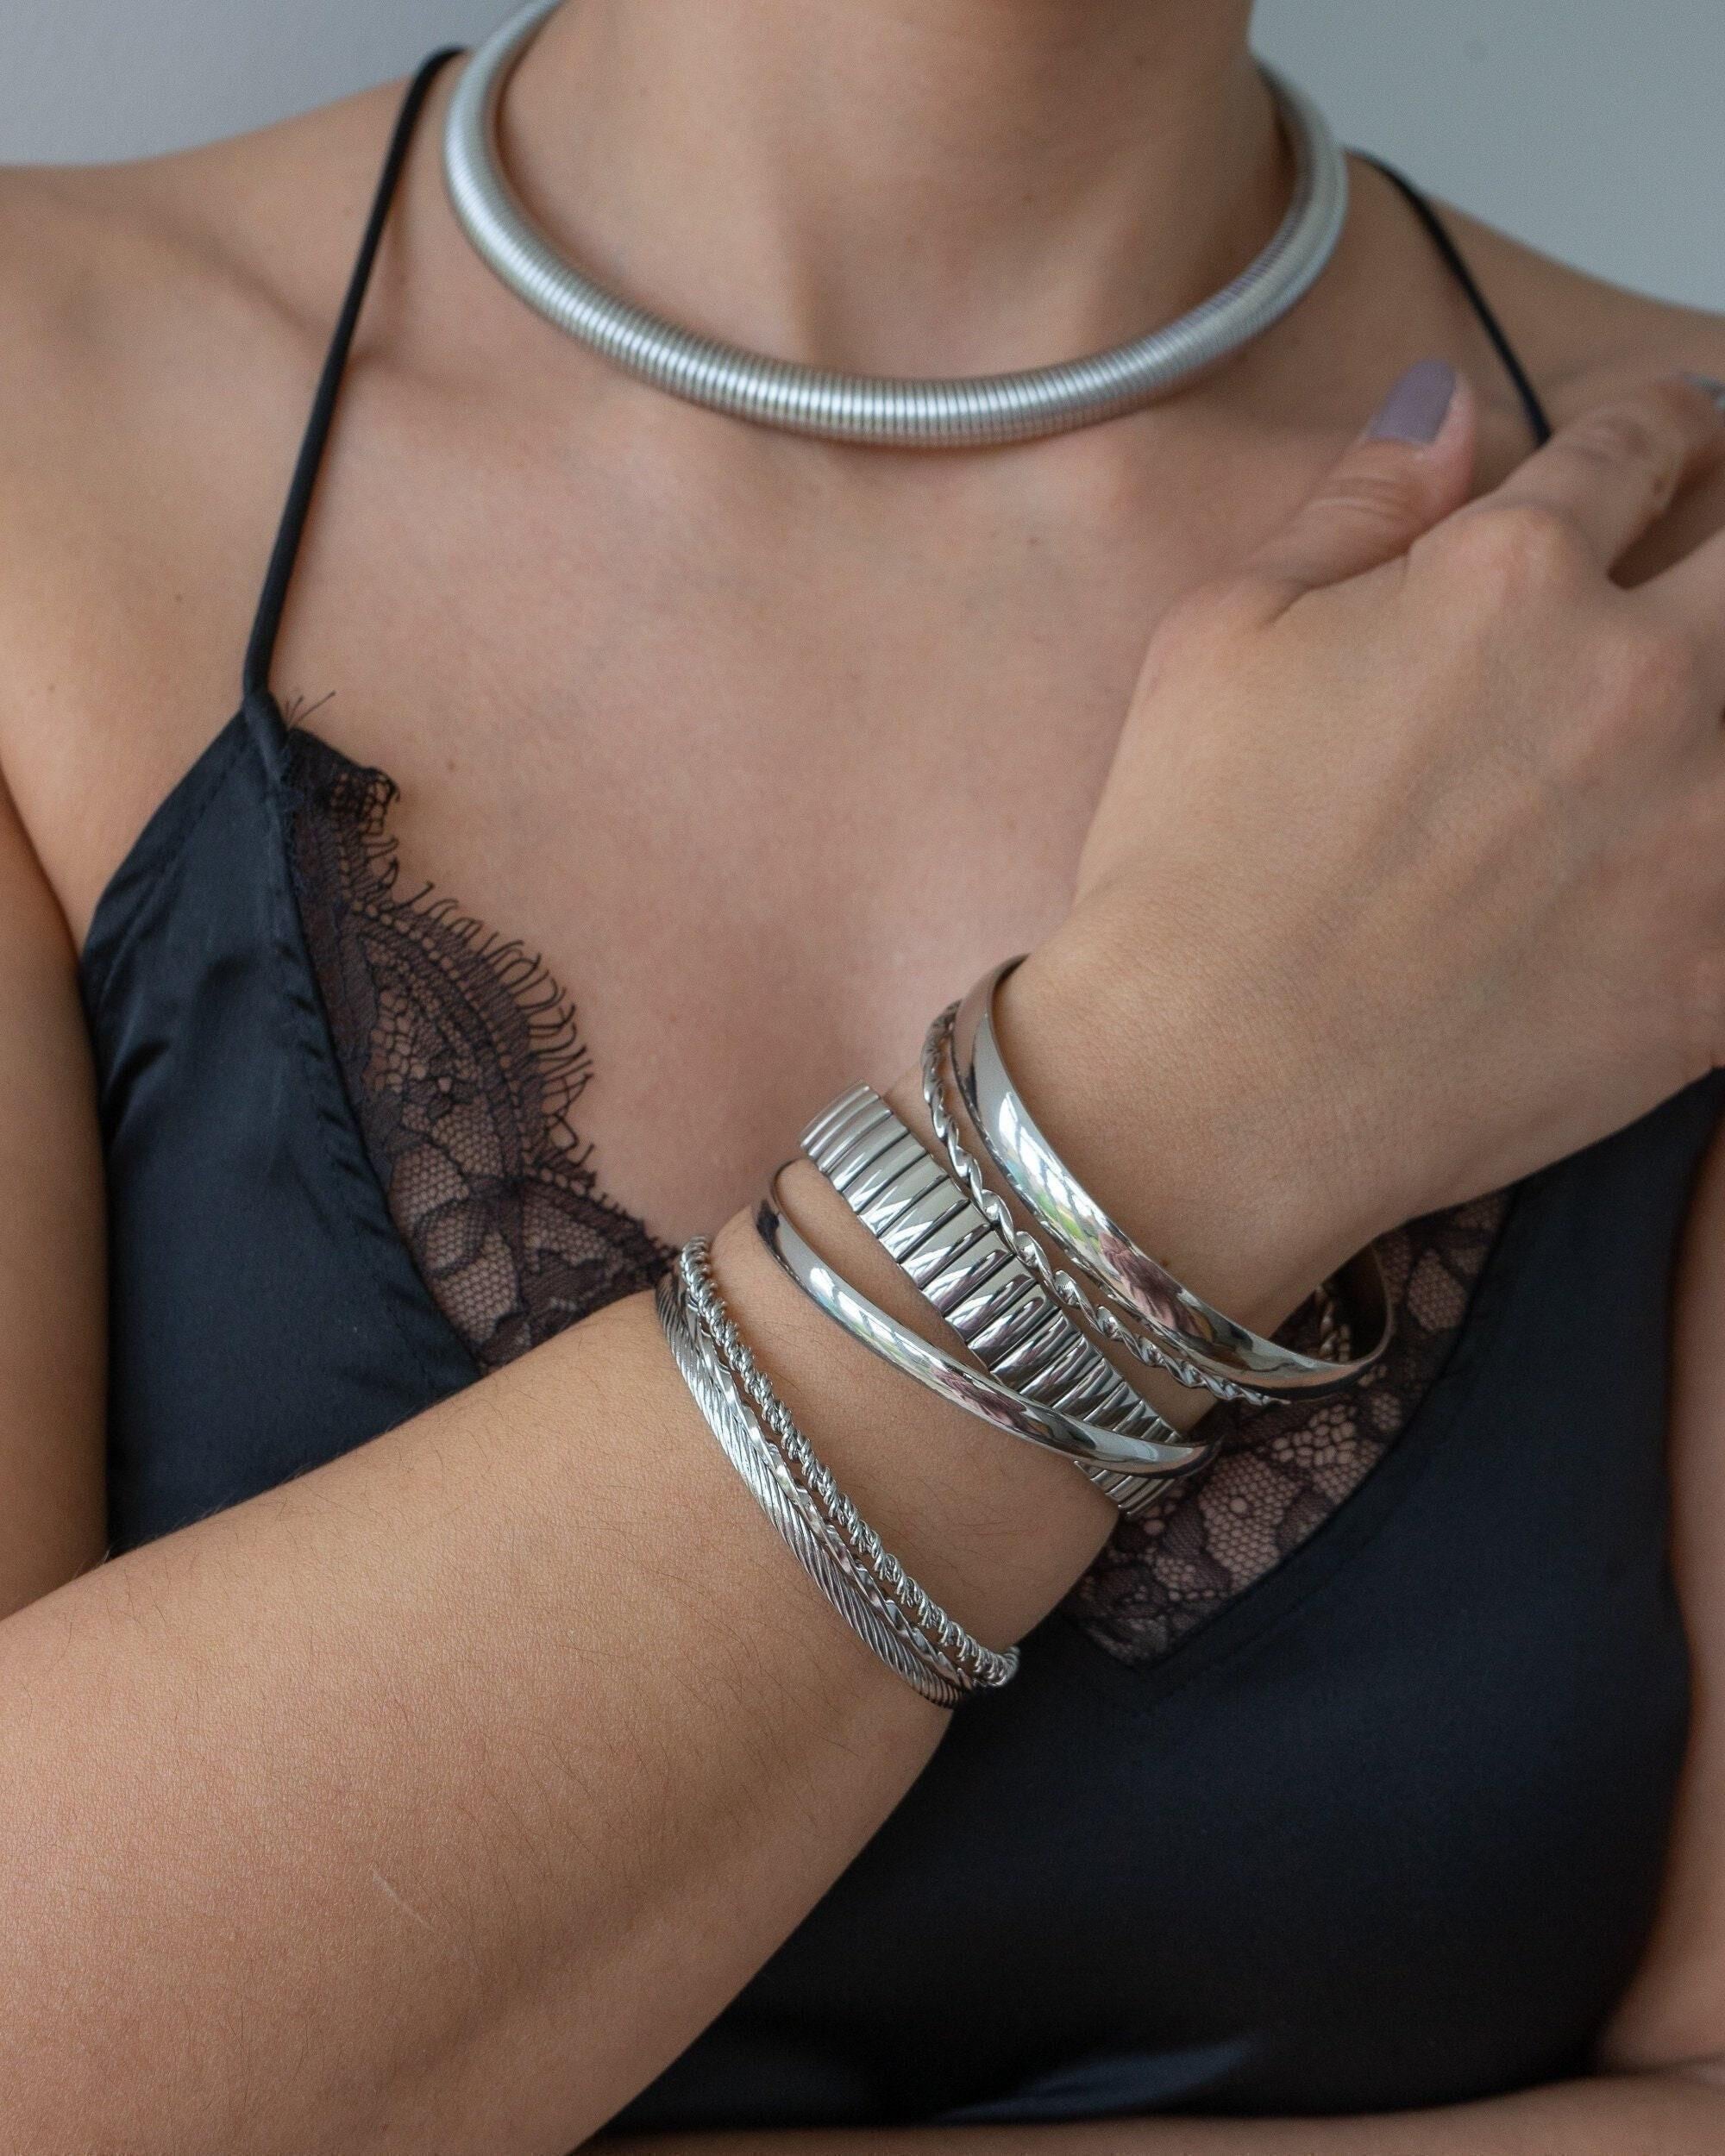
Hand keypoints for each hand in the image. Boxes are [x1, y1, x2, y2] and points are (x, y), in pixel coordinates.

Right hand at [1021, 364, 1724, 1293]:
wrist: (1213, 1087)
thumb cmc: (1192, 867)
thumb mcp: (1222, 638)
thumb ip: (1355, 505)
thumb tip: (1449, 403)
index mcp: (1512, 577)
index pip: (1642, 444)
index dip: (1666, 424)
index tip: (1678, 435)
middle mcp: (1639, 680)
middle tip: (1712, 557)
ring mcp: (1702, 830)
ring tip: (1685, 715)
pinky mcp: (1719, 969)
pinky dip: (1724, 849)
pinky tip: (1687, 851)